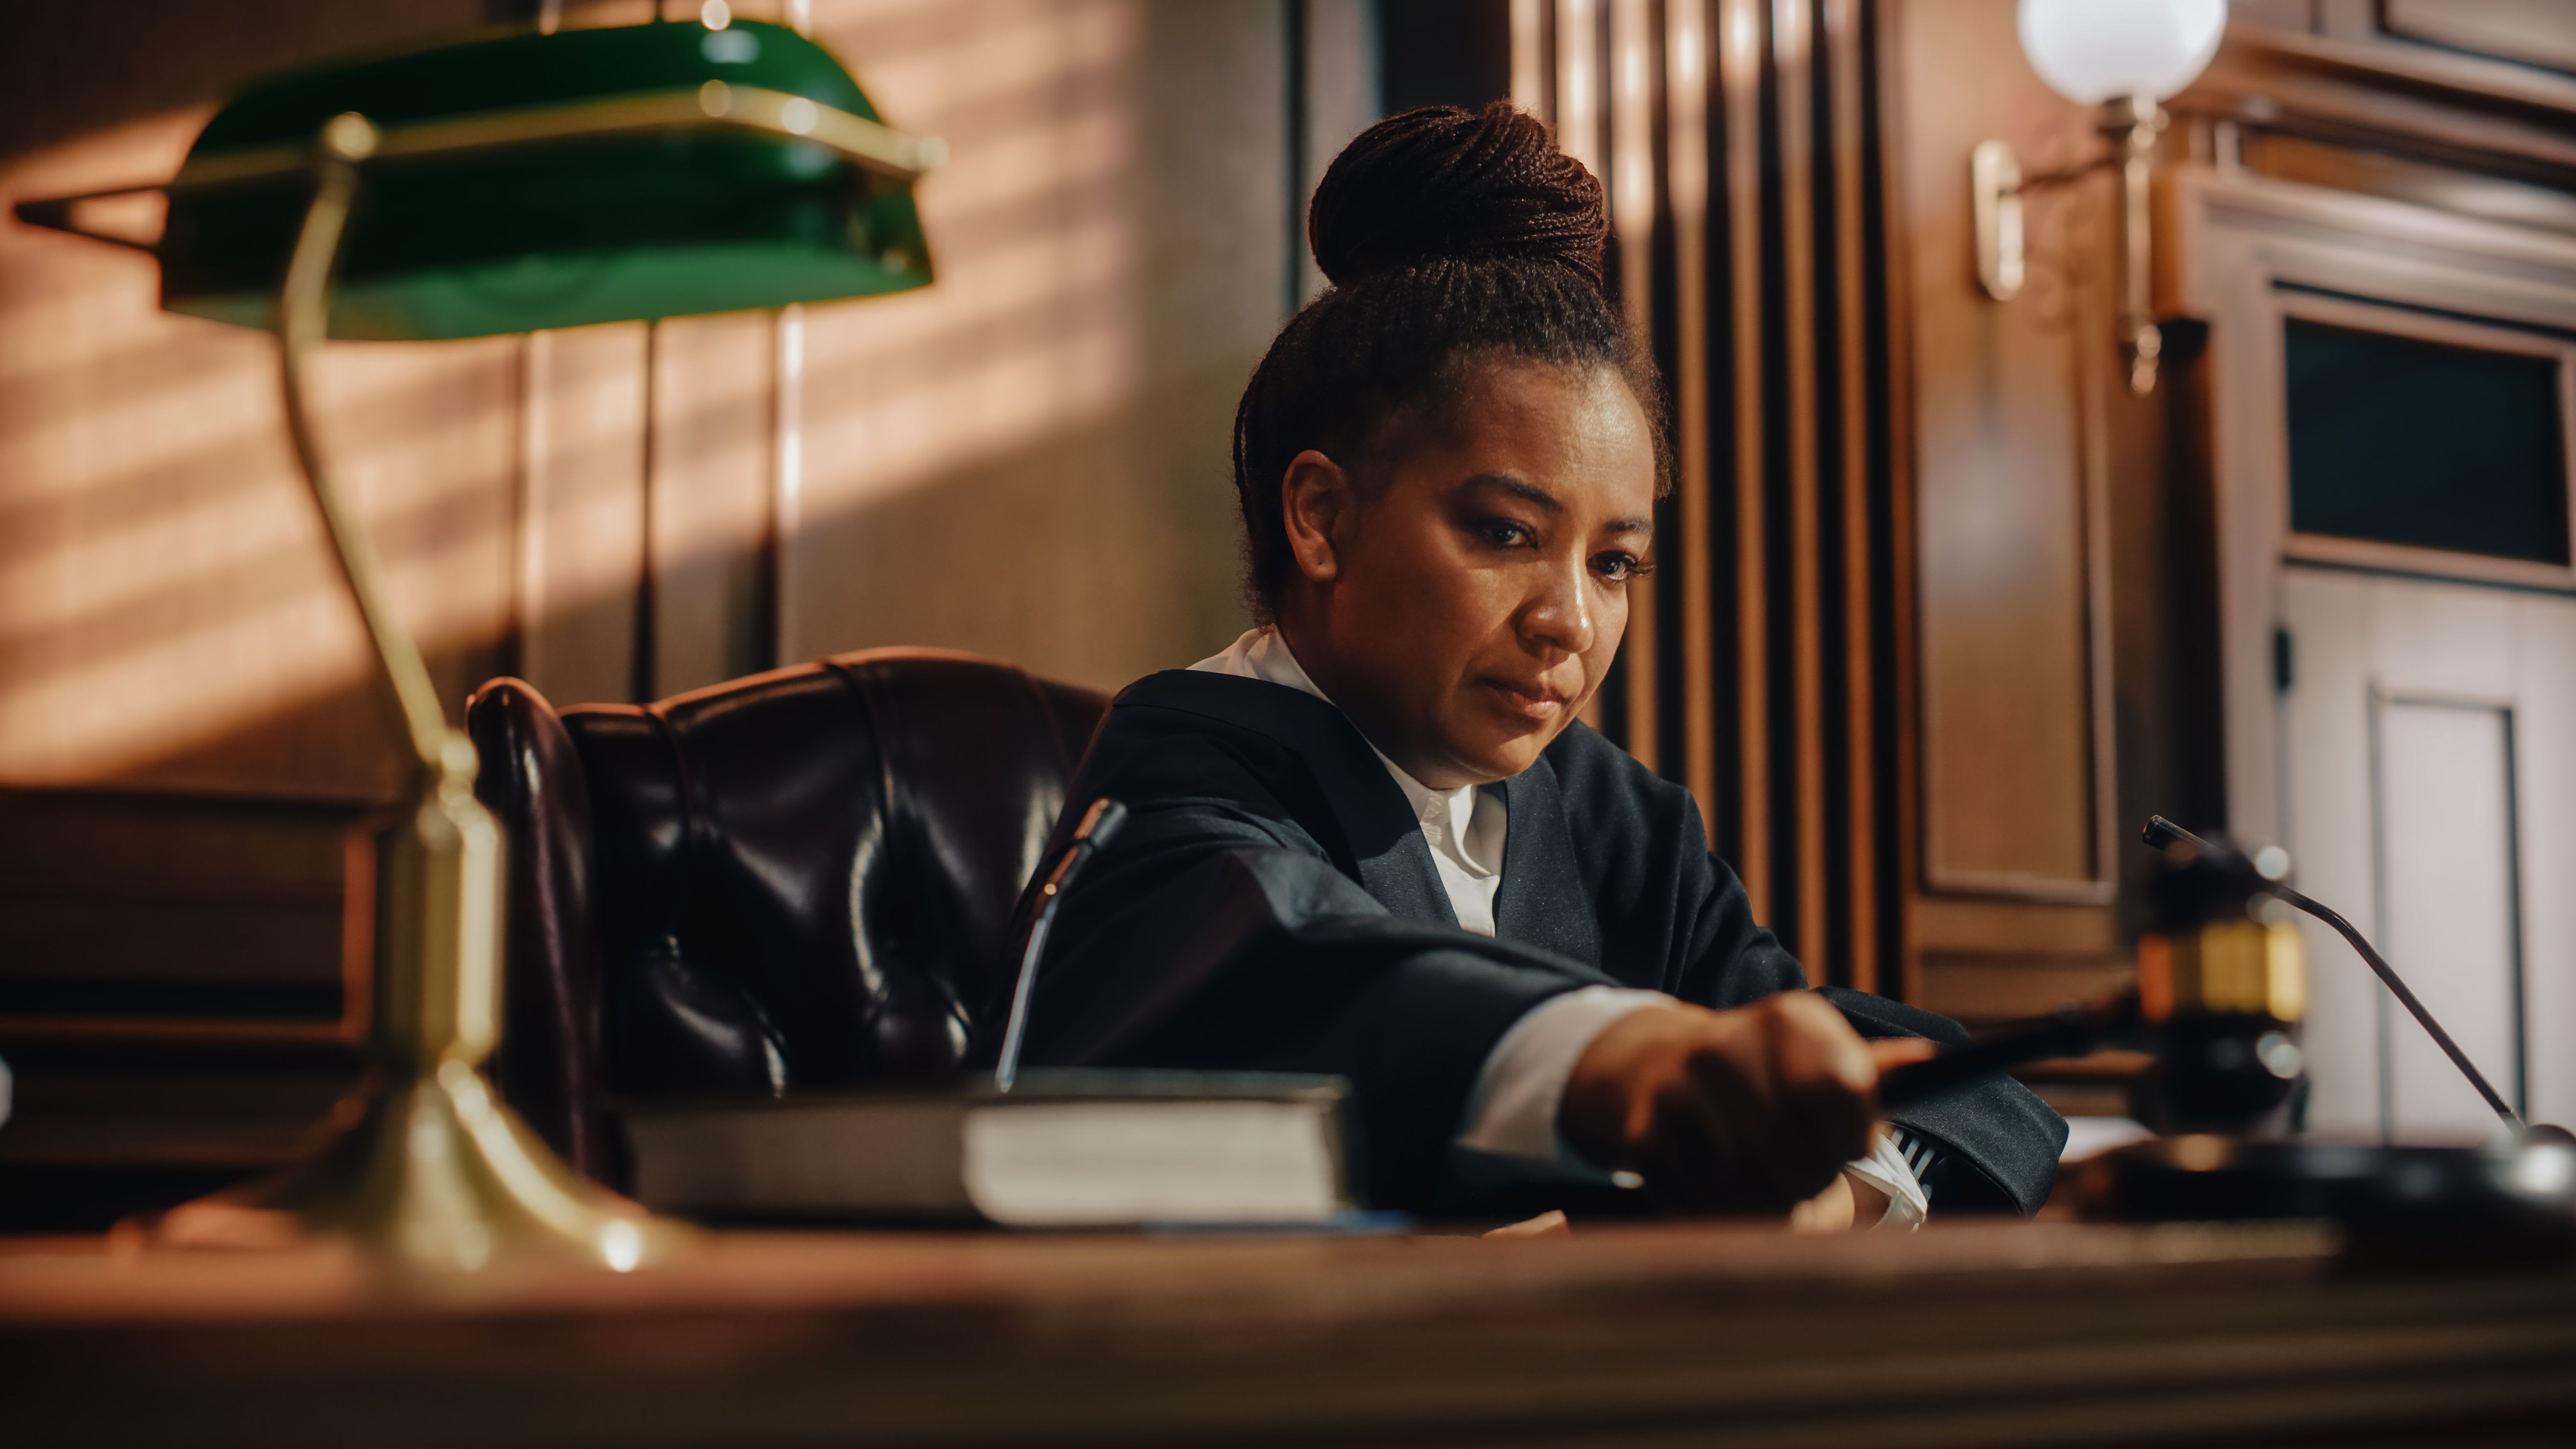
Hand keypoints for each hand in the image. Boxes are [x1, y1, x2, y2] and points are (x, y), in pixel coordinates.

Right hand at [1558, 992, 1935, 1213]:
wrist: (1650, 1063)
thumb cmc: (1760, 1072)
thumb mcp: (1815, 1053)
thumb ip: (1874, 1070)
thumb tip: (1933, 1064)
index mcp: (1789, 1020)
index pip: (1844, 1092)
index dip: (1853, 1135)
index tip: (1846, 1140)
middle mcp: (1728, 1046)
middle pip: (1803, 1165)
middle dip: (1808, 1179)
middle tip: (1797, 1162)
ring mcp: (1681, 1090)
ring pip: (1753, 1194)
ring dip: (1763, 1202)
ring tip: (1757, 1174)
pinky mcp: (1644, 1134)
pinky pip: (1703, 1204)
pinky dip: (1716, 1206)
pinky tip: (1714, 1176)